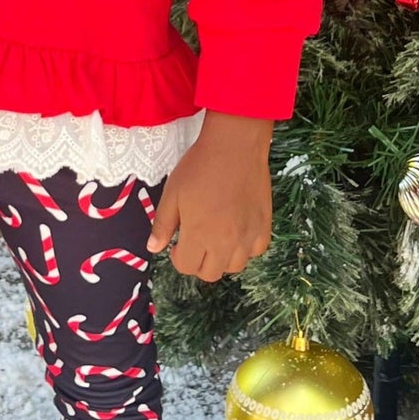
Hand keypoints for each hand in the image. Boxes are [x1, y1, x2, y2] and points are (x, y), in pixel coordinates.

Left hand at [146, 111, 273, 280]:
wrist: (235, 146)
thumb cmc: (199, 167)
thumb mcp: (172, 194)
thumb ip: (162, 225)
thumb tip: (153, 248)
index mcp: (199, 234)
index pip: (186, 267)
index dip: (177, 258)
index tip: (176, 244)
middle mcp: (226, 242)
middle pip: (210, 273)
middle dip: (197, 262)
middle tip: (194, 242)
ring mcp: (248, 236)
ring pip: (234, 267)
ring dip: (221, 258)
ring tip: (216, 237)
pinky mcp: (265, 226)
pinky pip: (256, 251)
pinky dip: (245, 248)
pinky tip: (237, 231)